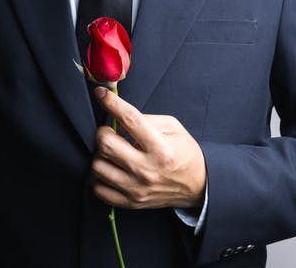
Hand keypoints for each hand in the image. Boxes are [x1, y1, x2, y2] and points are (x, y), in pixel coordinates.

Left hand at [91, 87, 206, 208]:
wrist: (197, 185)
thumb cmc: (185, 153)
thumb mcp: (175, 128)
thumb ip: (148, 119)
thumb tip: (120, 115)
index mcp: (161, 147)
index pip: (130, 119)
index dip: (111, 103)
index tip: (101, 94)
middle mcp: (147, 168)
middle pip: (106, 144)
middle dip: (102, 132)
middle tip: (110, 131)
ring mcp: (137, 188)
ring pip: (98, 167)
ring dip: (100, 155)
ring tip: (112, 153)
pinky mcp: (131, 202)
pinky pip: (99, 190)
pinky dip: (100, 177)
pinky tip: (111, 170)